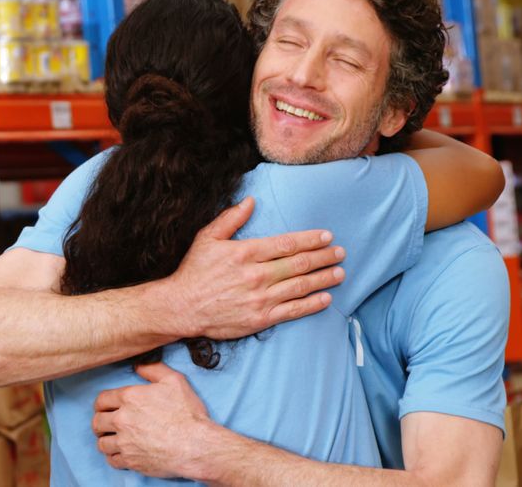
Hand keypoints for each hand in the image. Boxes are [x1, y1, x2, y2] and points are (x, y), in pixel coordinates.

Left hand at [93, 363, 216, 478]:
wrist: (196, 445)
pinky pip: (112, 460)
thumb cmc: (187, 414)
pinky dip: (114, 457)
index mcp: (129, 398)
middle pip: (97, 422)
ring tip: (112, 440)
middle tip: (106, 425)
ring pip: (102, 443)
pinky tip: (121, 454)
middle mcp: (122, 420)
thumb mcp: (174, 381)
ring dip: (106, 441)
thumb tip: (138, 365)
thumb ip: (153, 369)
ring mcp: (125, 442)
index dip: (102, 403)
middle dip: (100, 422)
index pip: (101, 400)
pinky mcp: (131, 461)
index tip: (105, 408)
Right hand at [159, 197, 344, 339]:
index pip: (287, 244)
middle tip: (340, 253)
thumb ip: (230, 219)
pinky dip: (312, 304)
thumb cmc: (194, 271)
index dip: (310, 239)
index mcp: (246, 252)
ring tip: (340, 272)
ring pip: (300, 286)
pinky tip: (326, 298)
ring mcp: (260, 298)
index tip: (327, 236)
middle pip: (299, 264)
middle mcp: (256, 275)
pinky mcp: (260, 319)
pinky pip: (293, 311)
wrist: (181, 307)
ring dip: (323, 278)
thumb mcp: (207, 238)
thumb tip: (251, 201)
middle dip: (323, 257)